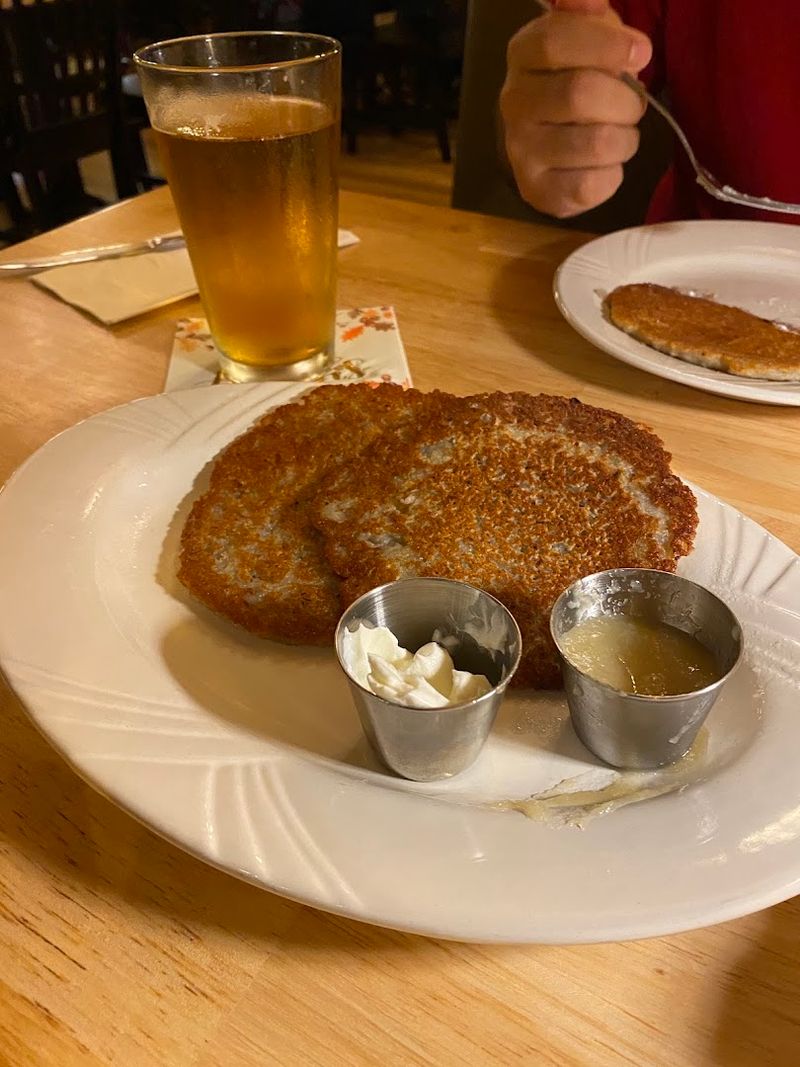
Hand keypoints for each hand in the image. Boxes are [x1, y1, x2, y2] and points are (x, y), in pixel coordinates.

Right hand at [500, 0, 652, 217]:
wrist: (543, 150)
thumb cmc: (573, 82)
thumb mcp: (583, 37)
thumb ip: (590, 15)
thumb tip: (588, 0)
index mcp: (523, 55)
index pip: (555, 41)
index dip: (606, 44)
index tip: (642, 52)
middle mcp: (515, 103)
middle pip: (580, 93)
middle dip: (625, 99)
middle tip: (632, 104)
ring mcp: (522, 151)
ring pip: (597, 143)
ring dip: (625, 138)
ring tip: (618, 134)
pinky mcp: (538, 191)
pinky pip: (593, 185)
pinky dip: (613, 174)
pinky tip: (603, 165)